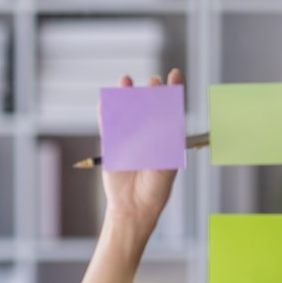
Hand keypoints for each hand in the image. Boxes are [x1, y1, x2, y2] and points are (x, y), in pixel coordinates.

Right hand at [99, 69, 183, 230]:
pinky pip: (107, 124)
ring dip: (126, 95)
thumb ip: (162, 144)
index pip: (171, 108)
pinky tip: (106, 99)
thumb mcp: (165, 165)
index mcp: (166, 137)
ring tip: (127, 81)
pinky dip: (106, 111)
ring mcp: (128, 137)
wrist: (134, 207)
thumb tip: (159, 120)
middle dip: (151, 92)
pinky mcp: (111, 144)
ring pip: (126, 111)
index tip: (175, 75)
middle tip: (153, 84)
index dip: (174, 90)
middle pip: (148, 105)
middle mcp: (148, 133)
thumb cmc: (155, 188)